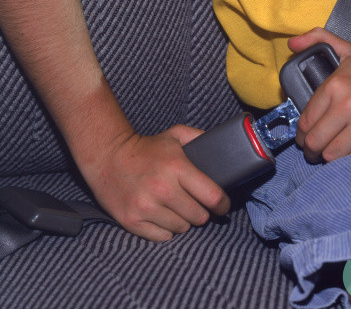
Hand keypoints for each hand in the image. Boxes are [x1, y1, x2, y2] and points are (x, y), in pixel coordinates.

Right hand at [80, 125, 229, 240]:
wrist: (106, 155)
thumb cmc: (146, 148)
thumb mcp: (175, 135)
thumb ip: (200, 138)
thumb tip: (222, 147)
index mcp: (177, 167)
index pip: (213, 197)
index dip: (223, 205)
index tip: (222, 206)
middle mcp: (162, 189)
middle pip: (199, 217)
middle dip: (201, 212)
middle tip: (194, 204)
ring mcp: (145, 207)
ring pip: (182, 228)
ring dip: (182, 221)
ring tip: (175, 208)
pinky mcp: (131, 221)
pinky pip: (162, 237)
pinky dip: (164, 229)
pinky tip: (160, 216)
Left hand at [290, 28, 350, 161]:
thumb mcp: (349, 53)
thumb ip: (319, 40)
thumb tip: (292, 43)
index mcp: (336, 85)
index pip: (305, 121)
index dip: (301, 134)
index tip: (305, 137)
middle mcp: (349, 104)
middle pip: (314, 141)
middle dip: (310, 150)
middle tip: (314, 151)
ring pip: (330, 154)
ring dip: (326, 158)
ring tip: (329, 153)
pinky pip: (349, 161)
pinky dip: (344, 162)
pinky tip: (347, 154)